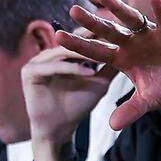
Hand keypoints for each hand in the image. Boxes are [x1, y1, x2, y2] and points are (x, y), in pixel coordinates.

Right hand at [21, 30, 117, 144]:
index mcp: (61, 54)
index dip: (98, 35)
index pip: (80, 38)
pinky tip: (90, 72)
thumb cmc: (78, 106)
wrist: (59, 130)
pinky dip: (73, 69)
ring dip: (83, 52)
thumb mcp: (99, 83)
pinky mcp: (29, 72)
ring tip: (104, 53)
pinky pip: (54, 67)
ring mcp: (37, 61)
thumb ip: (109, 67)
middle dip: (90, 37)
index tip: (119, 31)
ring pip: (63, 52)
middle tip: (110, 33)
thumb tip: (130, 51)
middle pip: (71, 40)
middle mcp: (48, 54)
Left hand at [57, 0, 160, 129]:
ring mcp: (151, 35)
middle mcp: (133, 43)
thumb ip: (131, 110)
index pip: (97, 52)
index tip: (58, 37)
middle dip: (91, 22)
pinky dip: (159, 8)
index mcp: (124, 58)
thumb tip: (112, 126)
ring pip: (131, 19)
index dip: (79, 45)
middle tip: (72, 11)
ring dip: (117, 7)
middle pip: (108, 31)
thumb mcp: (150, 100)